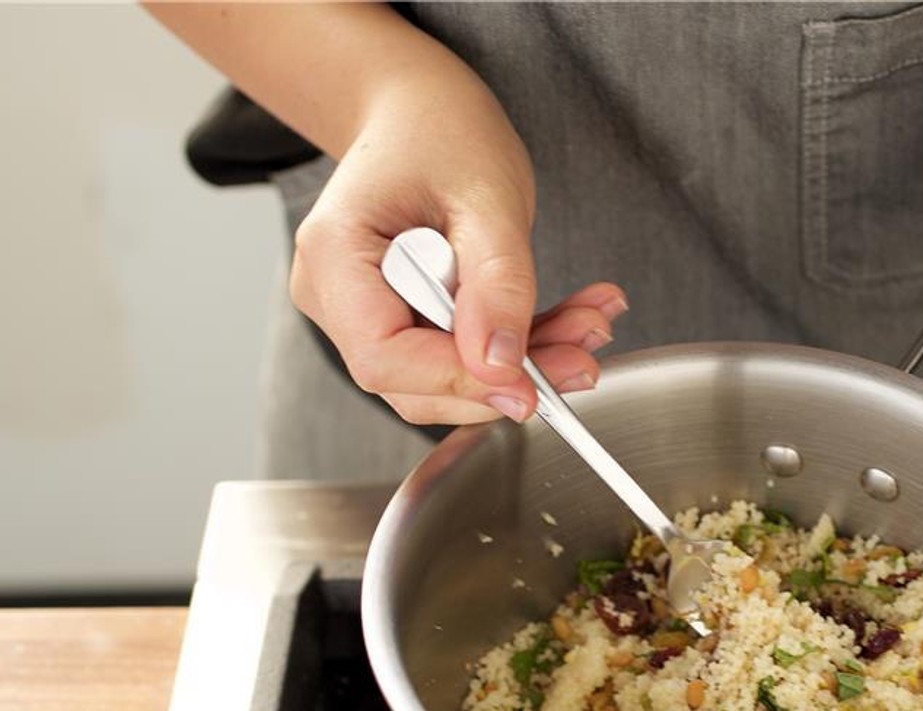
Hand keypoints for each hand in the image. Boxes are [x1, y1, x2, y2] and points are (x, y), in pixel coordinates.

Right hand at [290, 53, 625, 425]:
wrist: (419, 111)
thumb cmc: (439, 131)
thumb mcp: (487, 196)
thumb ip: (496, 284)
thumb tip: (501, 365)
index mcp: (334, 257)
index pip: (384, 357)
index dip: (458, 380)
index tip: (528, 386)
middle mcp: (336, 296)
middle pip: (415, 381)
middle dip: (505, 377)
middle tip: (582, 356)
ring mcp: (365, 313)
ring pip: (446, 375)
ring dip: (525, 362)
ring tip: (588, 325)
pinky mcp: (403, 321)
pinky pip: (460, 355)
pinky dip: (519, 345)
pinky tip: (570, 320)